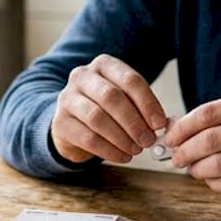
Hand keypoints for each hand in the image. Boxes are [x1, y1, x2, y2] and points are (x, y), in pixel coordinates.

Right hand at [50, 54, 169, 163]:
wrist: (72, 121)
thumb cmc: (104, 108)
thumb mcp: (123, 99)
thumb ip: (140, 107)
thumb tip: (160, 124)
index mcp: (104, 65)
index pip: (129, 79)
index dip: (147, 103)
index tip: (159, 123)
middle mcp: (82, 76)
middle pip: (111, 97)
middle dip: (134, 122)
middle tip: (148, 140)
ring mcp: (68, 98)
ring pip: (97, 118)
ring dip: (121, 138)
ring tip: (136, 150)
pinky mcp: (60, 122)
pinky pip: (87, 138)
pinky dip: (109, 150)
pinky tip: (122, 156)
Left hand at [164, 91, 220, 203]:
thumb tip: (178, 131)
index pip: (208, 113)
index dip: (183, 127)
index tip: (170, 137)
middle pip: (210, 139)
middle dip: (185, 151)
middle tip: (176, 158)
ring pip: (218, 164)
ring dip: (198, 169)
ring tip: (194, 169)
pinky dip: (214, 183)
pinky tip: (212, 179)